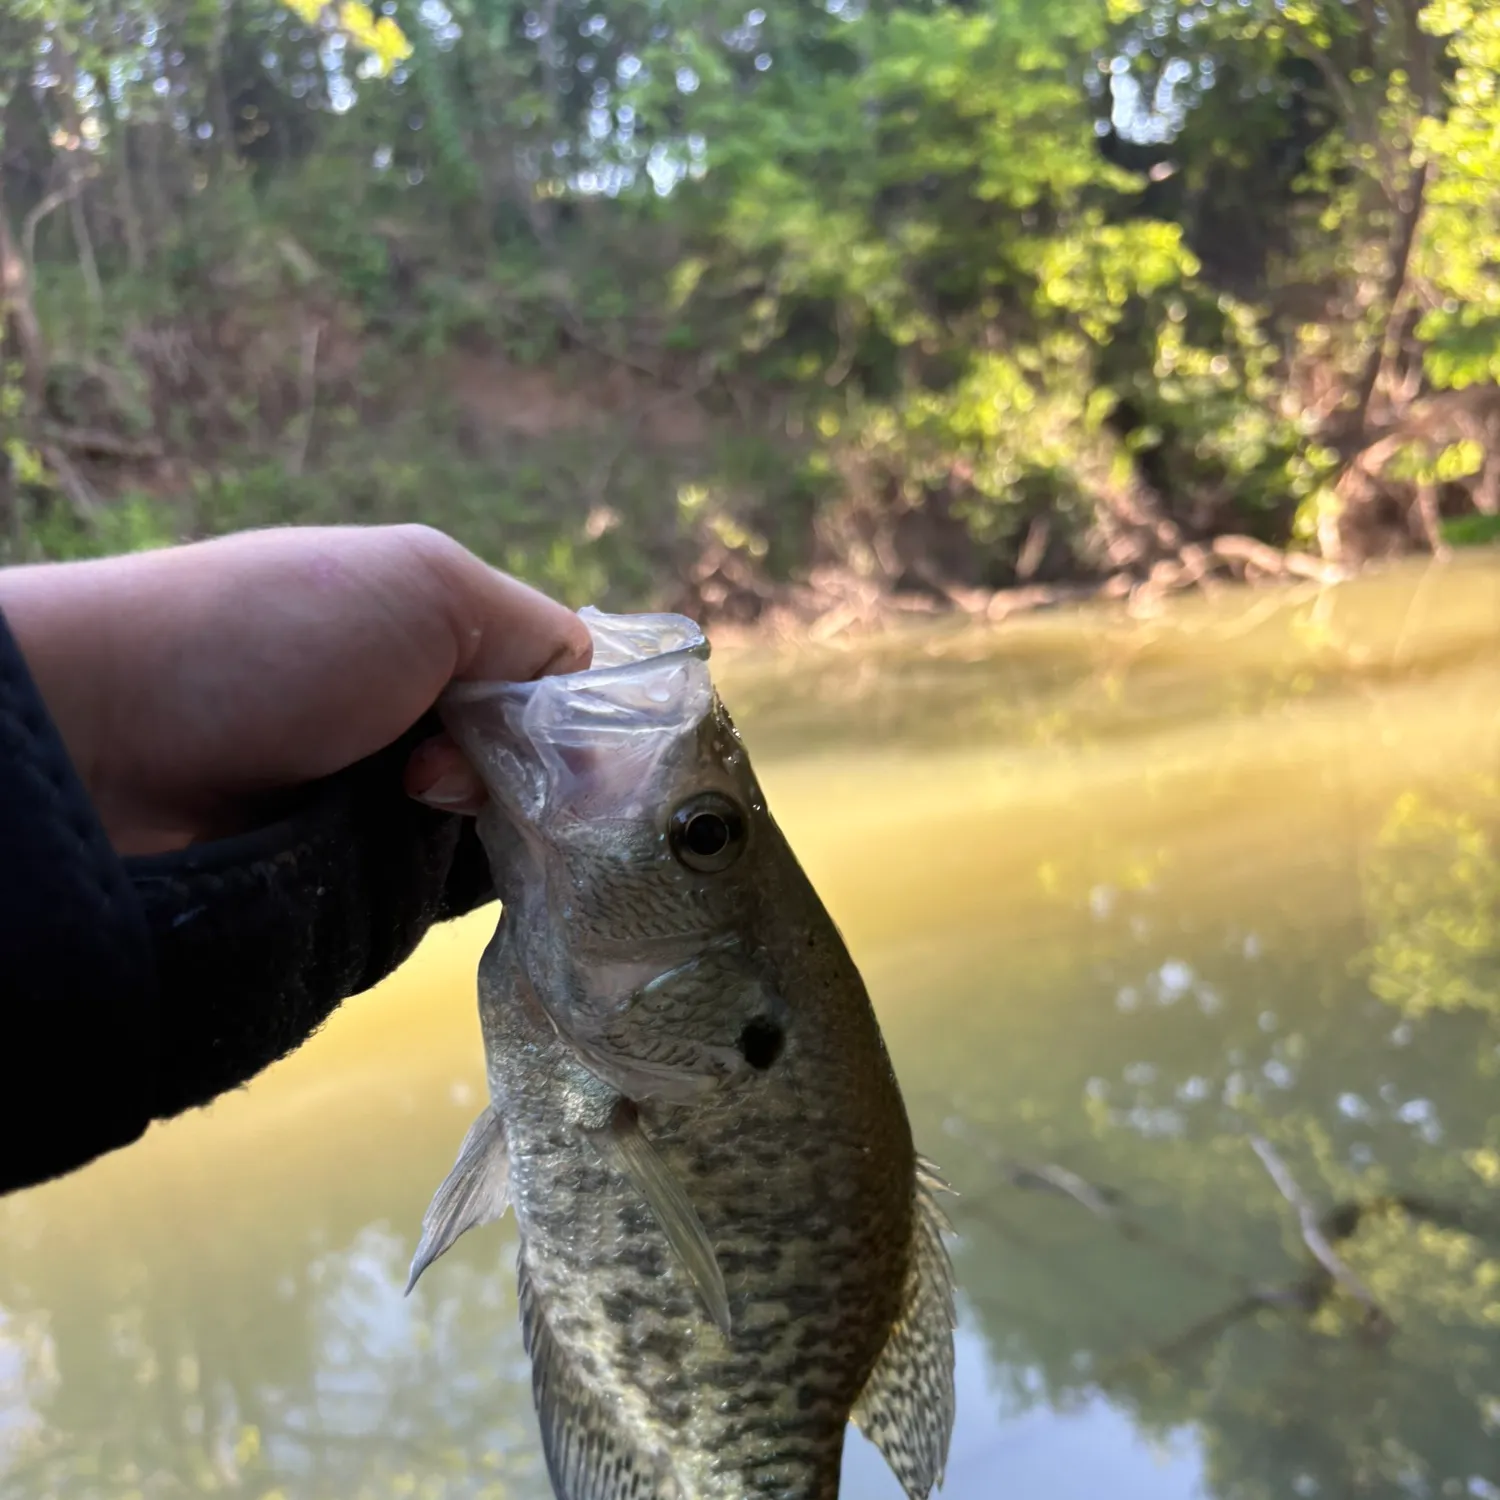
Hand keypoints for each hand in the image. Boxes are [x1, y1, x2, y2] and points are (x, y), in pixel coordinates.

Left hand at [0, 524, 590, 854]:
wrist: (103, 742)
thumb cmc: (274, 635)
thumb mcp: (426, 583)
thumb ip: (538, 640)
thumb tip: (599, 731)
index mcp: (439, 643)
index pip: (561, 699)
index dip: (580, 723)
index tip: (557, 742)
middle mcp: (420, 730)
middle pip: (541, 782)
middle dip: (533, 786)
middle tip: (457, 771)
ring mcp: (385, 817)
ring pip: (496, 852)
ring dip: (484, 841)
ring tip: (414, 809)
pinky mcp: (350, 897)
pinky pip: (434, 909)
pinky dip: (436, 894)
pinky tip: (408, 872)